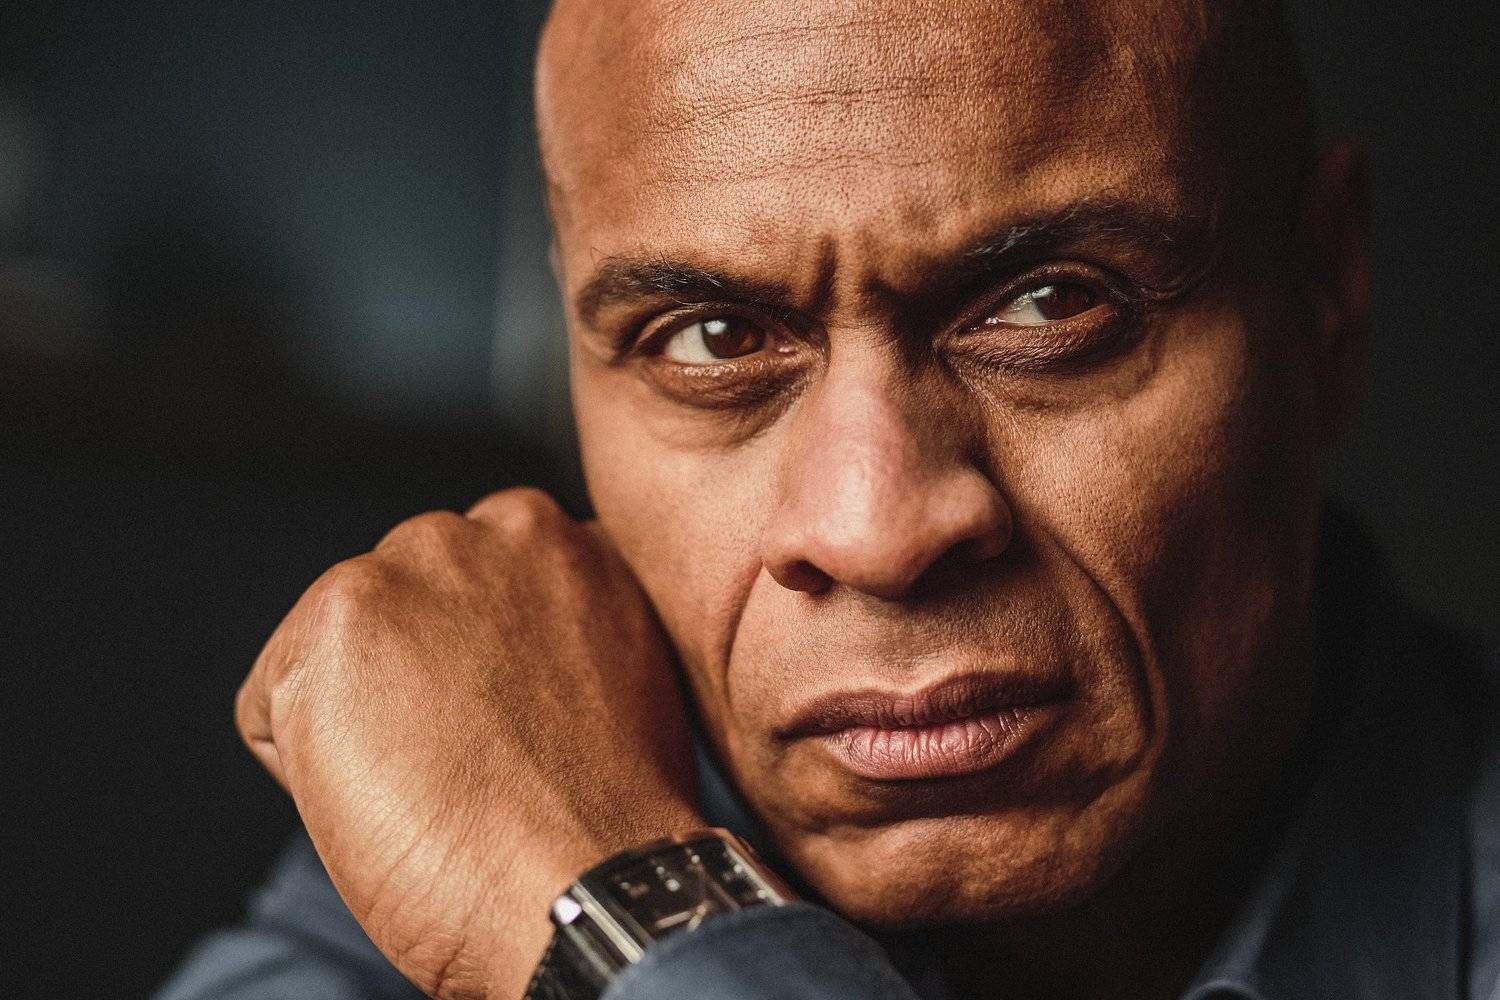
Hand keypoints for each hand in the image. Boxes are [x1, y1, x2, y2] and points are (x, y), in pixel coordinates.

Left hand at [236, 488, 704, 999]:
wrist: (580, 882)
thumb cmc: (601, 817)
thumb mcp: (610, 672)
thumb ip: (553, 622)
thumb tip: (500, 642)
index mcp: (562, 538)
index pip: (470, 587)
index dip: (475, 674)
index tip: (501, 730)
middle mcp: (488, 527)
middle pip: (399, 606)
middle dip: (413, 675)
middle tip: (465, 759)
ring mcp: (413, 565)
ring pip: (334, 651)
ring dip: (359, 713)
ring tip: (431, 781)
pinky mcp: (337, 616)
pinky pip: (272, 703)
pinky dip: (303, 764)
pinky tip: (385, 798)